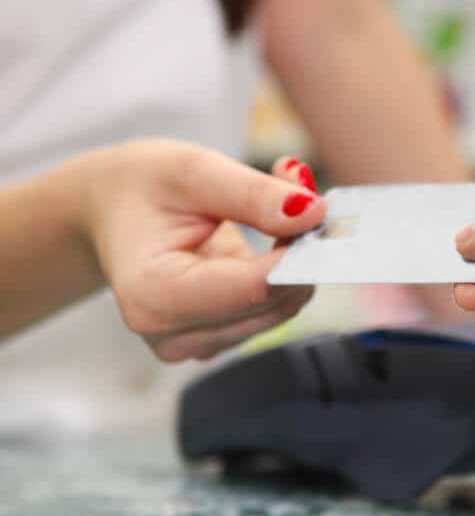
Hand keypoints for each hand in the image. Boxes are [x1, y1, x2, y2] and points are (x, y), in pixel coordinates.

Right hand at [80, 142, 325, 361]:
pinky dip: (285, 272)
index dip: (299, 255)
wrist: (109, 211)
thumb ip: (254, 194)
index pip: (253, 289)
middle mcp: (172, 334)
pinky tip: (269, 238)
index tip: (324, 214)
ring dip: (296, 259)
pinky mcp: (217, 340)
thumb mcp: (193, 170)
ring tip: (277, 208)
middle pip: (273, 302)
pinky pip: (274, 309)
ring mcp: (195, 344)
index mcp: (153, 295)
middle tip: (301, 193)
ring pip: (282, 308)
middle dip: (300, 250)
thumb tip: (313, 213)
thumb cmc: (141, 187)